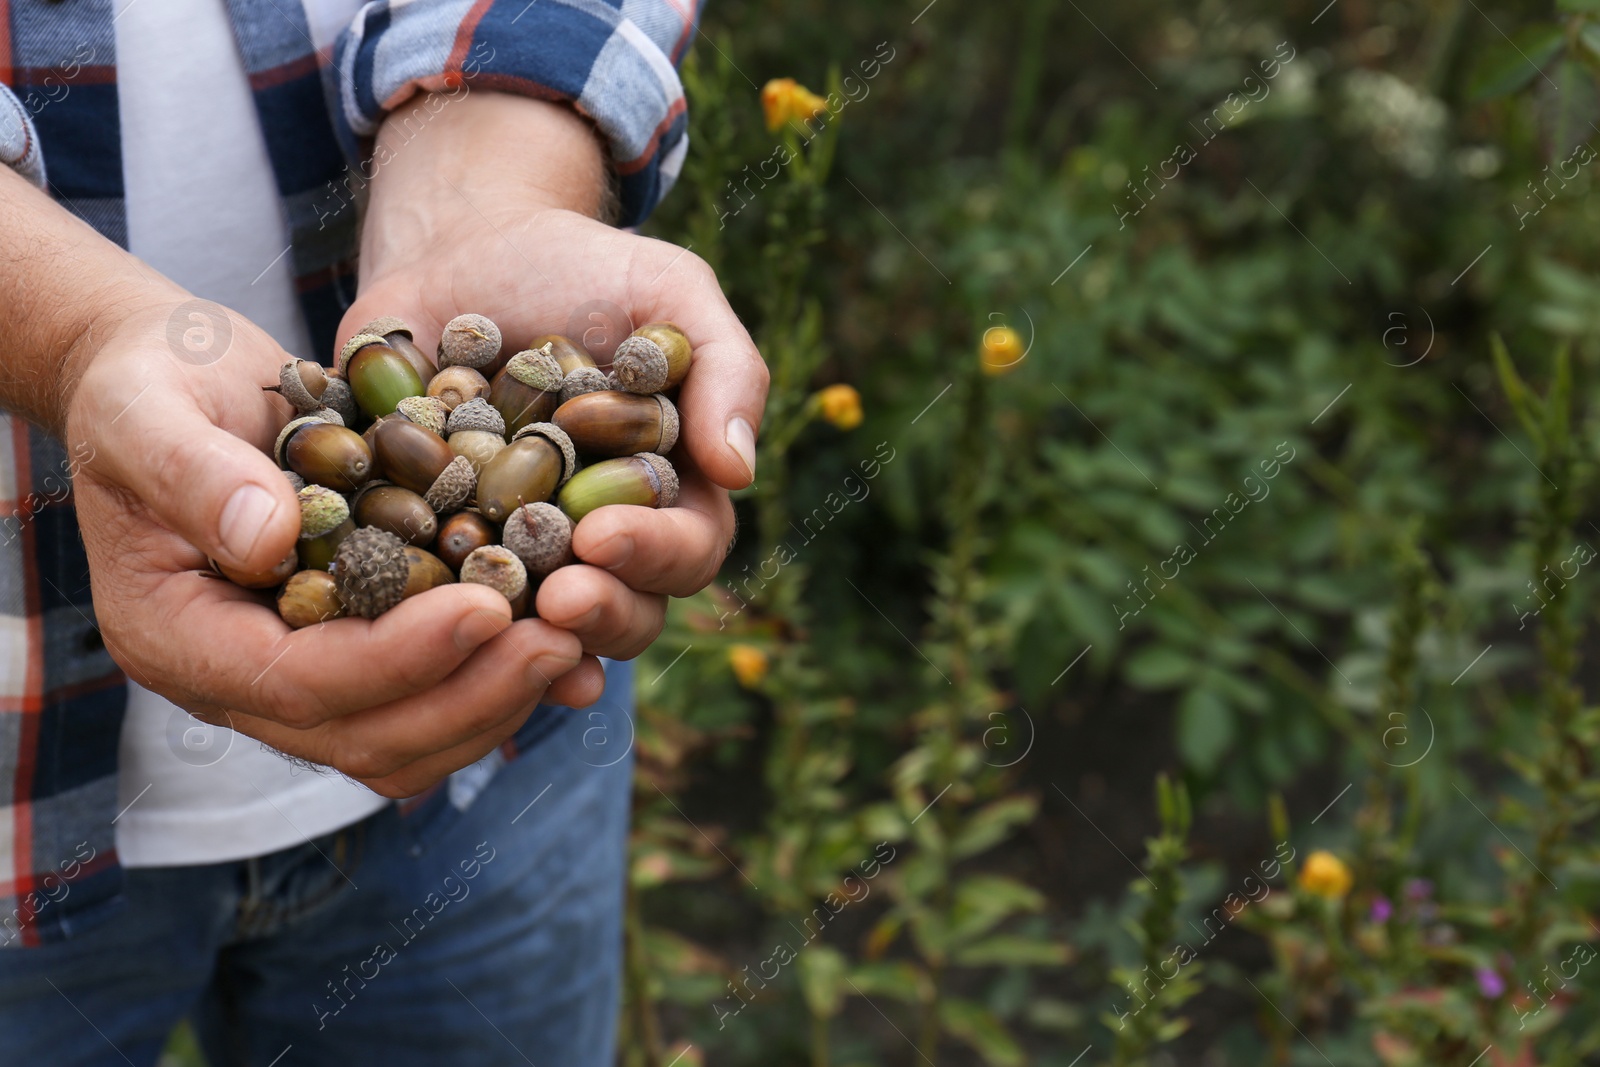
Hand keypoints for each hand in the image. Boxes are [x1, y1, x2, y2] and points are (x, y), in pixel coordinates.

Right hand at [63, 292, 595, 799]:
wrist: (175, 377)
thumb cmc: (147, 381)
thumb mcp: (146, 405)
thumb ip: (192, 471)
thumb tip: (269, 540)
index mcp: (176, 637)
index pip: (298, 683)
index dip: (398, 657)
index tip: (486, 608)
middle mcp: (238, 679)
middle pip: (366, 737)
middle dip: (470, 696)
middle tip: (560, 641)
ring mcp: (299, 672)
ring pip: (409, 740)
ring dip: (497, 702)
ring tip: (575, 643)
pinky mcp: (353, 649)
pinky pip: (432, 698)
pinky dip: (499, 680)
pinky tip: (568, 639)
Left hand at [340, 92, 768, 662]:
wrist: (459, 249)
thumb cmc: (583, 268)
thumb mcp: (669, 290)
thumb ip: (724, 369)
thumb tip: (739, 473)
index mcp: (670, 493)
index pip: (688, 550)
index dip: (655, 555)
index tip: (605, 535)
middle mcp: (600, 542)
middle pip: (623, 613)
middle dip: (597, 614)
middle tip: (558, 599)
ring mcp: (519, 555)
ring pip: (537, 633)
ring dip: (524, 644)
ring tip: (492, 625)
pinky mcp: (434, 551)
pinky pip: (435, 607)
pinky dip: (425, 627)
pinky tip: (407, 635)